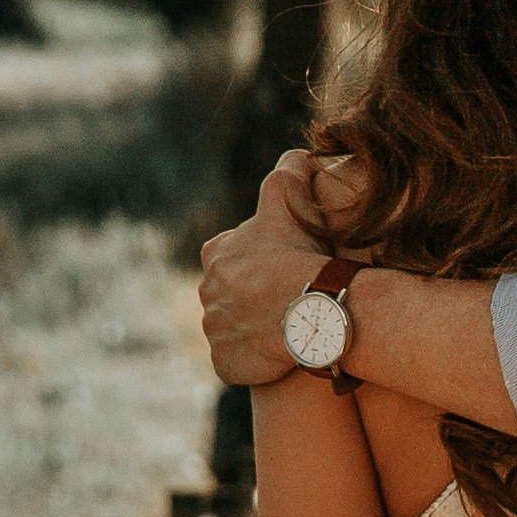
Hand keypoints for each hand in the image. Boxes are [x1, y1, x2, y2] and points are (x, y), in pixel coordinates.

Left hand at [197, 151, 344, 386]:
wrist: (310, 308)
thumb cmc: (298, 253)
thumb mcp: (291, 199)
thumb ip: (291, 171)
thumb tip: (299, 154)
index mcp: (215, 254)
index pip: (231, 258)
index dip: (260, 265)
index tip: (284, 271)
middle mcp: (206, 291)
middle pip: (230, 295)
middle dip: (253, 298)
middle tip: (288, 303)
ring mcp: (214, 330)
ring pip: (233, 329)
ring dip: (253, 330)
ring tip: (287, 329)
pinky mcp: (223, 362)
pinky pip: (235, 362)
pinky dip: (252, 360)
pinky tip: (277, 354)